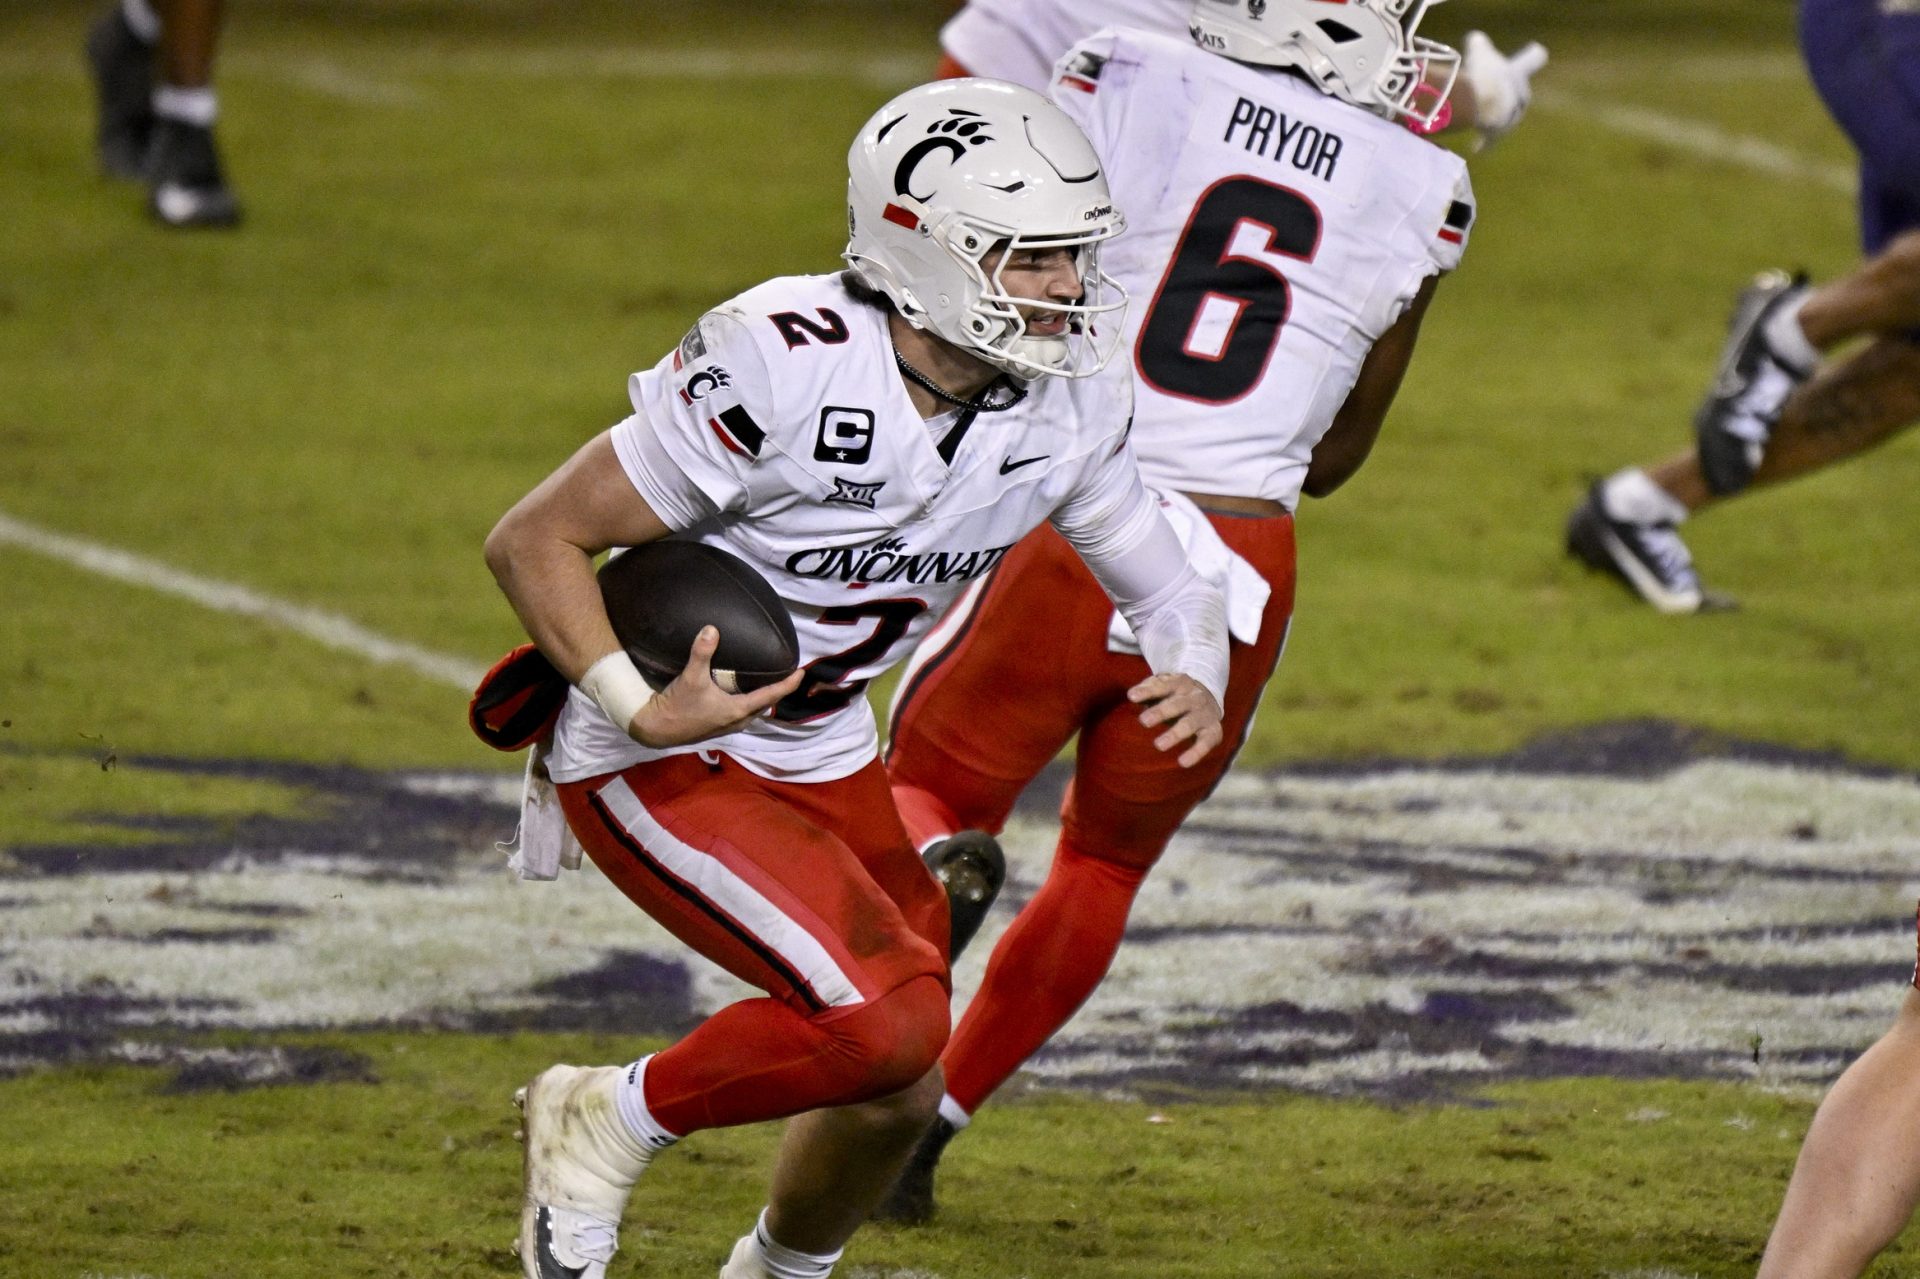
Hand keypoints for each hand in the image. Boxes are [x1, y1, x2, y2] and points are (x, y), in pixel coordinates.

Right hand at [627, 626, 802, 747]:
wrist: (657, 729)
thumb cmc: (678, 706)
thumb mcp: (691, 677)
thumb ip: (702, 653)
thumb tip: (712, 629)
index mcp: (738, 710)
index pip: (771, 696)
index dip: (788, 684)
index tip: (802, 673)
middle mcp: (738, 721)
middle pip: (765, 705)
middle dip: (777, 691)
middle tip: (786, 674)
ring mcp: (728, 726)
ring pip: (753, 711)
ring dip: (762, 697)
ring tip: (767, 680)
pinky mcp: (718, 726)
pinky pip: (742, 713)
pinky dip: (748, 702)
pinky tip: (742, 692)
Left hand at [1127, 672, 1223, 768]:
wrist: (1209, 697)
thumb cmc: (1176, 694)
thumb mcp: (1164, 685)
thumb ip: (1148, 689)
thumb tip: (1132, 695)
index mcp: (1181, 683)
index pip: (1163, 686)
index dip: (1147, 691)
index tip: (1132, 697)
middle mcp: (1195, 697)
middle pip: (1177, 704)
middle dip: (1161, 712)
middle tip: (1143, 721)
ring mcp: (1205, 714)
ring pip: (1190, 724)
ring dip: (1175, 734)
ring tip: (1158, 745)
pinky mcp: (1213, 731)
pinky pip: (1206, 742)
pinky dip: (1196, 752)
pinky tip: (1183, 762)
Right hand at [1461, 32, 1547, 148]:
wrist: (1480, 104)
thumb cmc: (1483, 73)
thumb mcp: (1479, 49)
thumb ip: (1479, 43)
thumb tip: (1476, 40)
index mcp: (1520, 73)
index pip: (1533, 59)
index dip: (1533, 56)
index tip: (1540, 52)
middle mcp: (1520, 97)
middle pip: (1518, 96)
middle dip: (1507, 94)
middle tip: (1491, 90)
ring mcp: (1510, 118)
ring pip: (1505, 118)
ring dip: (1494, 117)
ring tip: (1479, 115)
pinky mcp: (1496, 135)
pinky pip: (1489, 140)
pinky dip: (1484, 144)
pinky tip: (1477, 148)